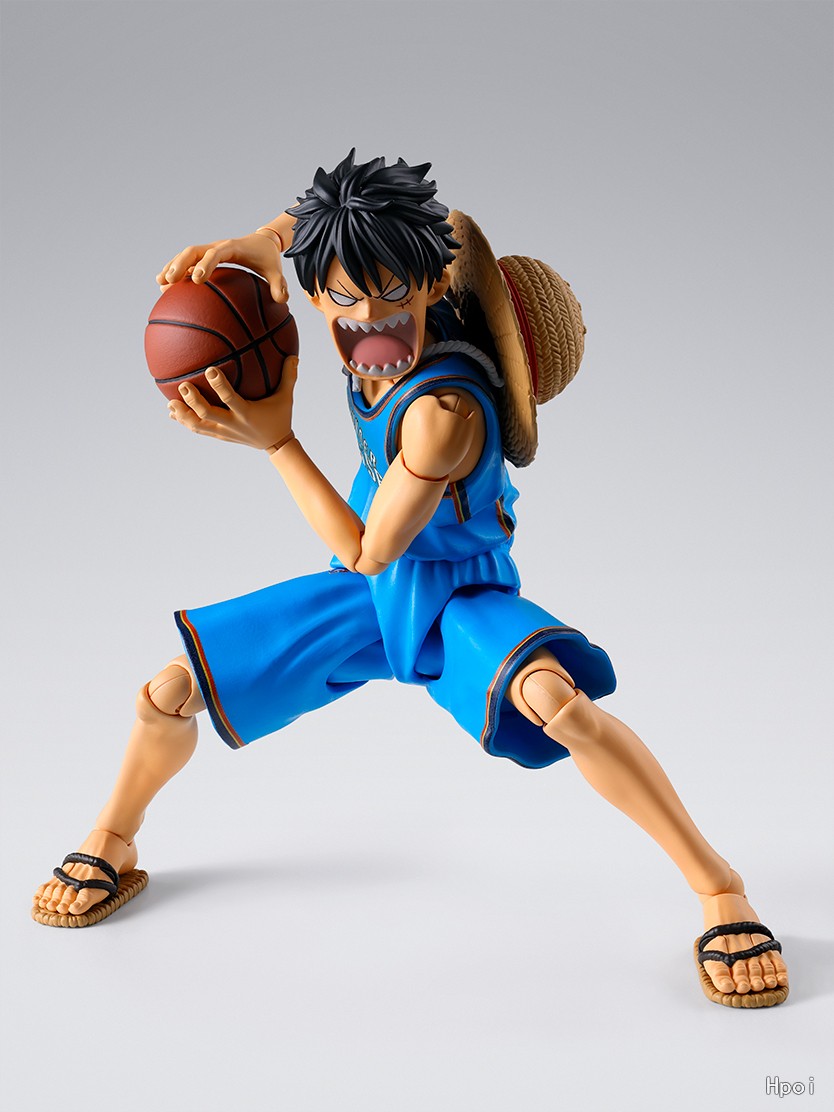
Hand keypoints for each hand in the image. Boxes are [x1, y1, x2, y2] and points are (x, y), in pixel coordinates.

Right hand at [156, 232, 287, 301]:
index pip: (215, 254)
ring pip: (186, 255)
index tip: (196, 279)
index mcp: (232, 248)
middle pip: (194, 251)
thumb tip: (282, 302)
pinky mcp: (205, 256)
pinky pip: (187, 261)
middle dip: (180, 264)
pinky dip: (176, 270)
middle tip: (170, 281)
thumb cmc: (268, 259)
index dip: (205, 265)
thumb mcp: (276, 271)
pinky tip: (164, 285)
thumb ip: (280, 285)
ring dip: (173, 266)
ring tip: (160, 283)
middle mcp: (217, 246)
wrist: (262, 242)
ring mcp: (209, 250)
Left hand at [168, 358, 297, 449]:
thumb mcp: (286, 398)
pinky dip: (185, 421)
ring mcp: (224, 432)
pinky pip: (199, 429)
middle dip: (193, 401)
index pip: (230, 398)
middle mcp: (233, 424)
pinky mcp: (219, 435)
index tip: (209, 370)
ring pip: (198, 426)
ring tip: (170, 403)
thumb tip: (294, 354)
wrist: (276, 445)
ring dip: (183, 415)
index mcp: (247, 413)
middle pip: (208, 414)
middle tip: (183, 385)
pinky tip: (173, 412)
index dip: (219, 385)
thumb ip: (288, 376)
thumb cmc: (280, 416)